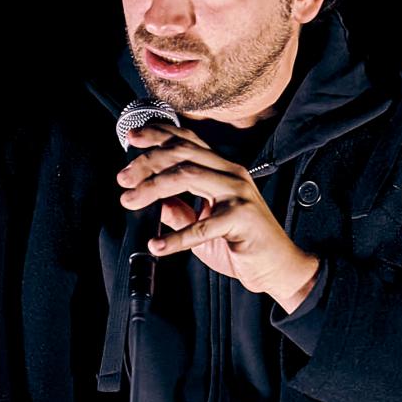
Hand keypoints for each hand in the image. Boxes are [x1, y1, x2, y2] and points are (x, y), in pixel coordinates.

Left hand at [118, 124, 319, 311]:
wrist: (278, 267)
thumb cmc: (243, 244)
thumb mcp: (203, 224)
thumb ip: (179, 210)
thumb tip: (150, 200)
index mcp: (222, 169)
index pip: (187, 140)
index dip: (158, 134)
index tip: (131, 137)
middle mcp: (231, 173)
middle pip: (182, 153)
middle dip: (147, 161)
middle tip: (123, 179)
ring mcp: (238, 193)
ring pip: (187, 175)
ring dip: (153, 187)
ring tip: (131, 202)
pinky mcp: (242, 219)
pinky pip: (202, 226)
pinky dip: (176, 237)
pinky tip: (158, 245)